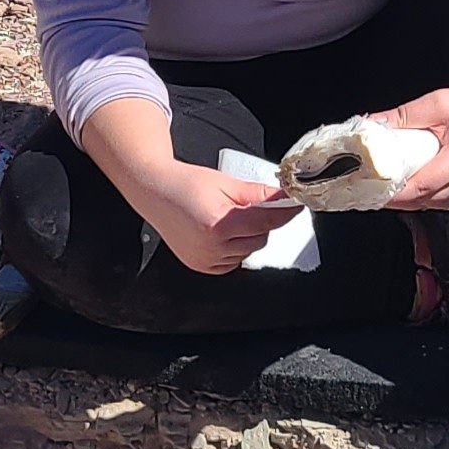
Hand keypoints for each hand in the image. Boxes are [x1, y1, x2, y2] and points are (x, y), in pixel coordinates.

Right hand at [131, 161, 300, 275]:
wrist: (153, 190)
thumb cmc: (184, 183)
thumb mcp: (225, 183)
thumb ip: (258, 194)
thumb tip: (285, 199)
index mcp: (219, 223)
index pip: (267, 221)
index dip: (284, 212)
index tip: (295, 206)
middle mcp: (211, 246)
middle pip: (260, 238)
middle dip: (258, 222)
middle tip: (242, 207)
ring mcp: (205, 259)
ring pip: (248, 251)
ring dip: (246, 236)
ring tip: (224, 218)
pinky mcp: (201, 265)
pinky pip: (233, 261)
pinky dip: (233, 248)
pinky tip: (218, 232)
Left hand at [377, 89, 448, 207]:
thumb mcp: (441, 104)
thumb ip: (405, 115)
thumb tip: (374, 122)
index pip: (418, 188)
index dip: (391, 194)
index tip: (369, 189)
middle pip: (422, 200)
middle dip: (394, 197)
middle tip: (369, 186)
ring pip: (434, 203)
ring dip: (409, 197)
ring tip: (385, 185)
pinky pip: (445, 199)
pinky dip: (426, 194)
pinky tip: (412, 183)